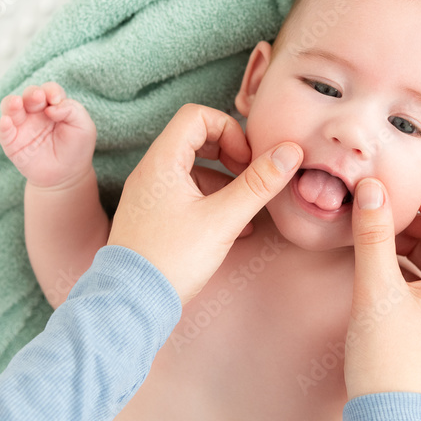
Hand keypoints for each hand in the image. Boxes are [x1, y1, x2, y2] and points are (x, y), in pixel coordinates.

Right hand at [0, 82, 96, 189]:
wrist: (67, 175)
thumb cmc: (77, 148)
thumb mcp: (84, 127)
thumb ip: (73, 110)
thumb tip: (52, 106)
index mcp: (53, 105)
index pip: (49, 90)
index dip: (51, 91)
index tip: (56, 100)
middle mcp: (35, 112)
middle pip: (29, 95)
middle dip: (32, 93)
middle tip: (39, 97)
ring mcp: (22, 126)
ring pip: (10, 108)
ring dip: (11, 103)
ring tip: (15, 103)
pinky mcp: (12, 143)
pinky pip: (4, 131)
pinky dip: (3, 125)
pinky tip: (6, 122)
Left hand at [107, 103, 302, 304]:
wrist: (131, 304)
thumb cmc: (172, 260)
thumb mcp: (223, 220)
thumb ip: (258, 184)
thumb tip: (290, 151)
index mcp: (162, 162)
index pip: (197, 116)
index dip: (229, 130)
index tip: (247, 160)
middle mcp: (151, 172)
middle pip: (195, 138)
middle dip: (229, 152)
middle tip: (249, 176)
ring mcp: (149, 194)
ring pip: (193, 168)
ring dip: (223, 180)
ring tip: (244, 206)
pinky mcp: (152, 216)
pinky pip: (185, 193)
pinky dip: (211, 199)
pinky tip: (231, 228)